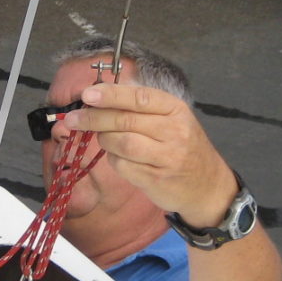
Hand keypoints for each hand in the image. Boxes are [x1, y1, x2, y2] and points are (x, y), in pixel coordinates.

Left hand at [65, 82, 237, 227]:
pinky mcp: (156, 179)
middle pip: (125, 121)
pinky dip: (113, 160)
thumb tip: (98, 96)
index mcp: (175, 110)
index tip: (87, 94)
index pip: (139, 98)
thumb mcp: (171, 119)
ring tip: (102, 139)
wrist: (208, 186)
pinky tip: (118, 157)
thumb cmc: (182, 147)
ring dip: (104, 140)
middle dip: (94, 118)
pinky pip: (123, 166)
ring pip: (121, 143)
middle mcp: (174, 131)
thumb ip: (140, 107)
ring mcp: (167, 157)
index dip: (111, 95)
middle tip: (73, 119)